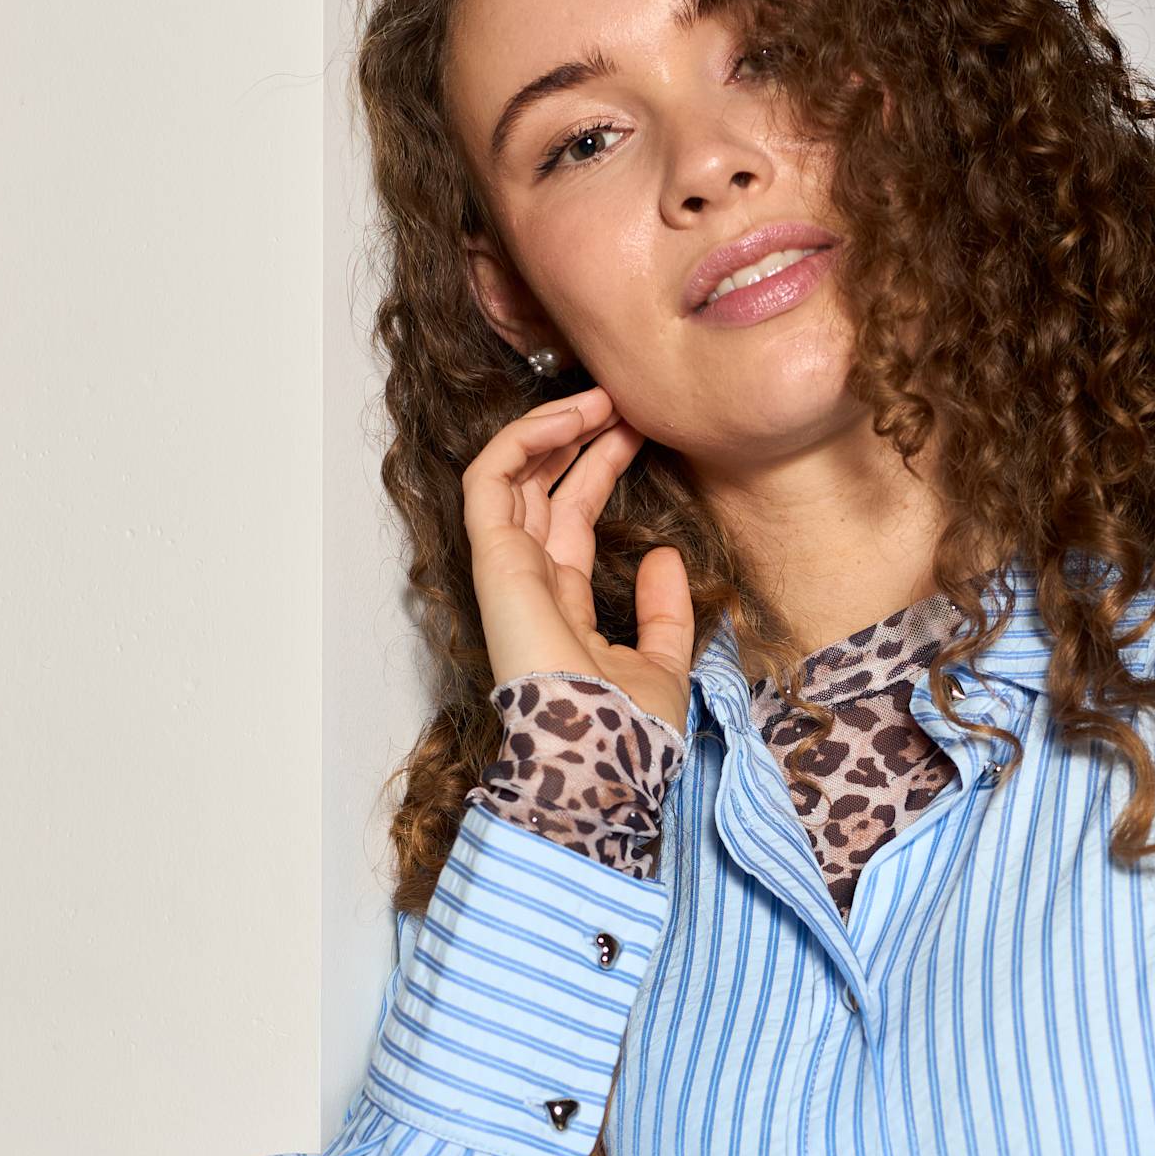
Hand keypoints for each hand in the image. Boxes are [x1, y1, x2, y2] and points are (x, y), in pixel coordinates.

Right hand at [462, 384, 693, 736]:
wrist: (601, 758)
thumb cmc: (628, 731)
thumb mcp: (663, 664)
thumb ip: (664, 614)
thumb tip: (666, 556)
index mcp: (563, 604)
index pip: (572, 518)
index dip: (599, 469)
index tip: (638, 432)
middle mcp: (529, 582)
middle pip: (542, 488)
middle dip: (578, 438)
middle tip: (623, 401)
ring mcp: (507, 570)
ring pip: (510, 475)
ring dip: (551, 428)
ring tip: (599, 397)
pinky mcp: (493, 561)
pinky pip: (488, 480)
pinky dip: (522, 441)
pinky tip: (569, 418)